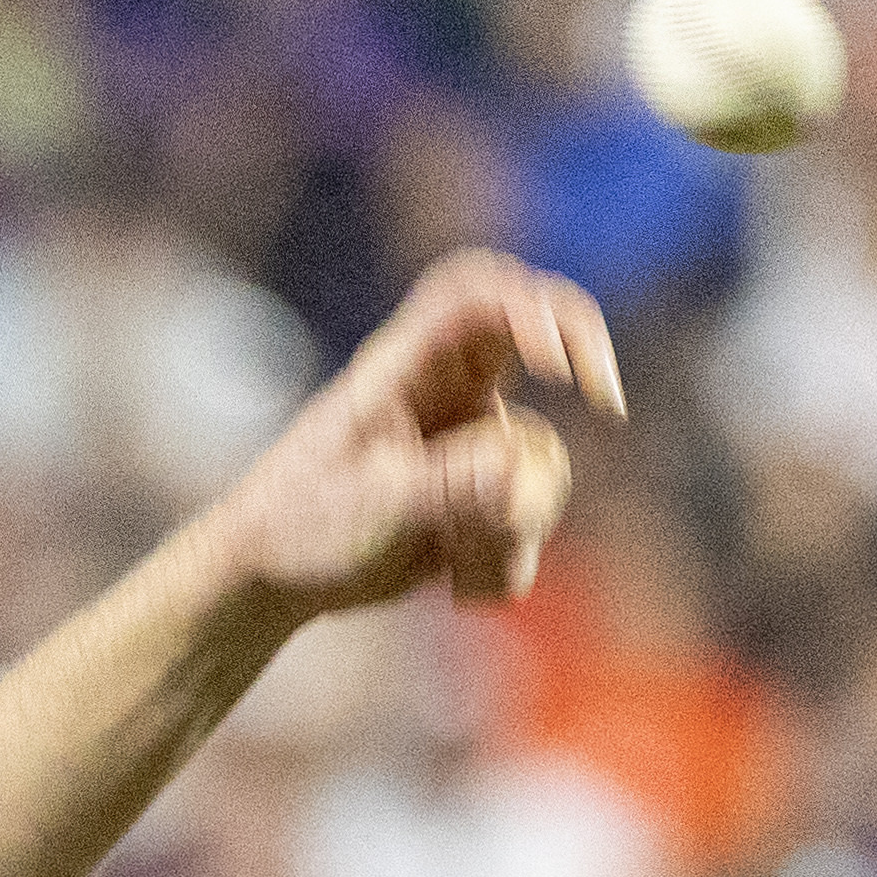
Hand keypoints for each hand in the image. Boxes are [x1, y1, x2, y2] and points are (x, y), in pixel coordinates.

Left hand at [210, 249, 622, 623]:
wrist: (268, 582)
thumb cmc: (296, 527)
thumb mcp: (372, 506)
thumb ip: (449, 487)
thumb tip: (520, 479)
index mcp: (402, 366)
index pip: (476, 294)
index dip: (532, 308)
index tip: (559, 367)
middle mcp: (442, 386)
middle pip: (534, 327)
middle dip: (582, 356)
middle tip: (609, 404)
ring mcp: (463, 433)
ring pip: (541, 444)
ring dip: (528, 503)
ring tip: (465, 558)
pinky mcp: (475, 485)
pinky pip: (527, 502)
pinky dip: (514, 544)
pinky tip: (467, 582)